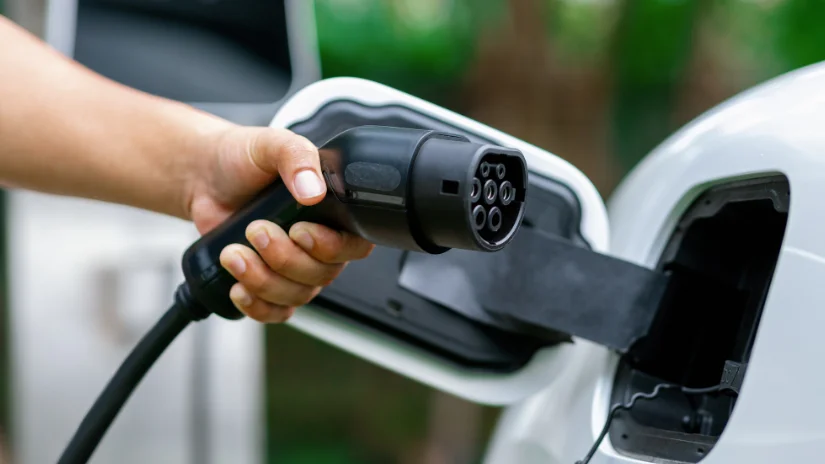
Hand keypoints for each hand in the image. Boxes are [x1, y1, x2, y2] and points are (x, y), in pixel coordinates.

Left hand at [186, 125, 373, 322]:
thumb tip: (313, 190)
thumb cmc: (244, 158)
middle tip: (255, 230)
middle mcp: (319, 245)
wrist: (205, 176)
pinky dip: (257, 306)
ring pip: (295, 295)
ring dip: (263, 280)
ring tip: (233, 253)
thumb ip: (297, 157)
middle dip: (284, 258)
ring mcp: (294, 268)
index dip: (331, 247)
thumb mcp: (272, 144)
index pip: (354, 246)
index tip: (300, 231)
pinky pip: (275, 312)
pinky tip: (238, 287)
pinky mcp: (267, 284)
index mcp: (332, 212)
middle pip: (321, 275)